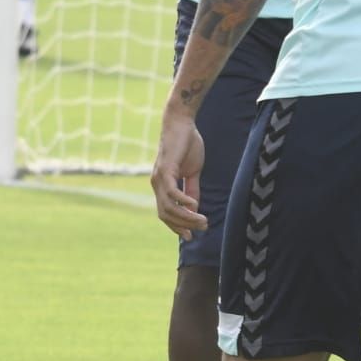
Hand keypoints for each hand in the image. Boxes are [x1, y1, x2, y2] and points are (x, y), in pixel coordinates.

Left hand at [152, 107, 206, 239]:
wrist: (181, 124)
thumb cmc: (187, 146)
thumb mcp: (192, 172)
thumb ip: (192, 189)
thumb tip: (194, 208)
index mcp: (162, 186)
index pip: (165, 213)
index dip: (177, 226)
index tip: (191, 236)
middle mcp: (157, 184)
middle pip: (166, 214)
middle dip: (184, 225)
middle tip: (202, 228)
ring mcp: (159, 177)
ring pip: (168, 206)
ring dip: (186, 216)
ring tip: (203, 220)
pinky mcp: (165, 168)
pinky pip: (172, 191)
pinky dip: (182, 201)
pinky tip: (194, 206)